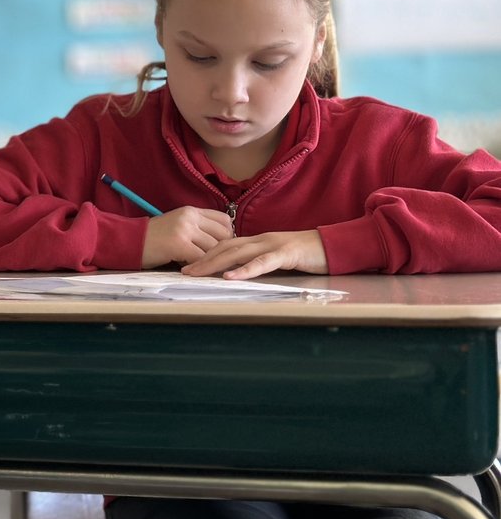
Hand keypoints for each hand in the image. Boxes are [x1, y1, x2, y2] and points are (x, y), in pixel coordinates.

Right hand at [141, 206, 234, 268]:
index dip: (227, 235)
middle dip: (221, 250)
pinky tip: (192, 270)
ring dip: (210, 260)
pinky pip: (201, 258)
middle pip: (223, 235)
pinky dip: (200, 267)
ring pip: (214, 248)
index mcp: (191, 211)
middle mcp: (190, 217)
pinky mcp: (179, 244)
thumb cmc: (153, 238)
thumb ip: (198, 228)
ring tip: (202, 267)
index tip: (219, 247)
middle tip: (214, 261)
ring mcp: (185, 229)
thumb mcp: (178, 225)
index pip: (224, 220)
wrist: (129, 241)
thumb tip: (222, 244)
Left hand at [181, 229, 328, 279]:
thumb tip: (237, 272)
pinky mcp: (286, 254)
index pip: (224, 246)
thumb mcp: (276, 257)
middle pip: (225, 249)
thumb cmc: (305, 254)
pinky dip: (245, 270)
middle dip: (202, 259)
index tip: (188, 265)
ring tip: (198, 273)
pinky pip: (262, 263)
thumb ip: (257, 261)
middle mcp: (260, 240)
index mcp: (256, 241)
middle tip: (183, 271)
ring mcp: (272, 246)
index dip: (205, 254)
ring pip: (238, 254)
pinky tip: (231, 278)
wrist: (333, 245)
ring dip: (215, 264)